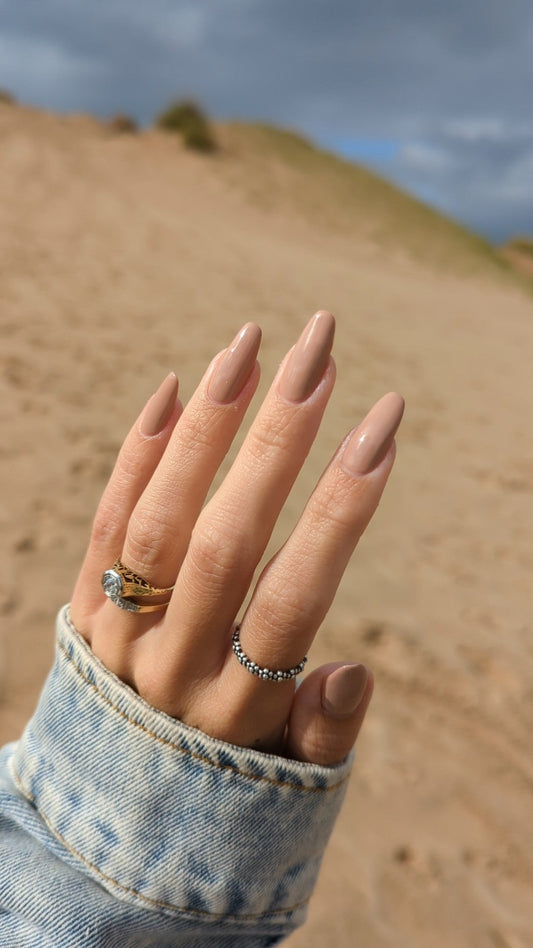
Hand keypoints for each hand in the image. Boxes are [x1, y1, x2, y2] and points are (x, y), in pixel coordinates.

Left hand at [70, 311, 402, 765]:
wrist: (111, 810)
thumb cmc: (228, 778)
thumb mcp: (286, 781)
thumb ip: (324, 735)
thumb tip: (354, 673)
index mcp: (240, 711)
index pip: (295, 598)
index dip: (341, 511)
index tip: (382, 426)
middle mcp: (172, 668)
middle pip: (226, 542)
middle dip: (278, 441)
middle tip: (319, 350)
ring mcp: (117, 636)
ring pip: (158, 521)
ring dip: (207, 428)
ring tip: (252, 344)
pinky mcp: (80, 609)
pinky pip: (104, 525)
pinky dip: (138, 455)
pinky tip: (178, 387)